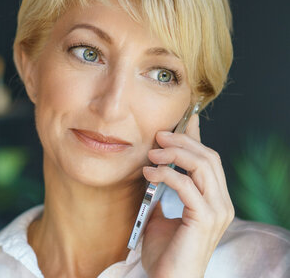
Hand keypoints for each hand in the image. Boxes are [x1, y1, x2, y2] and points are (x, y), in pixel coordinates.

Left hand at [140, 114, 234, 277]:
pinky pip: (187, 185)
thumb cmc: (164, 252)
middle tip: (157, 136)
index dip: (195, 137)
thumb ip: (166, 191)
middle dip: (182, 141)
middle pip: (208, 157)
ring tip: (152, 154)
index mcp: (214, 200)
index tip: (181, 120)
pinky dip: (166, 174)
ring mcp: (217, 211)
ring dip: (174, 153)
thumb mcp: (163, 212)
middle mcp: (221, 203)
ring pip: (203, 165)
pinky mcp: (205, 219)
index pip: (210, 160)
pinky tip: (148, 173)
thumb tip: (157, 167)